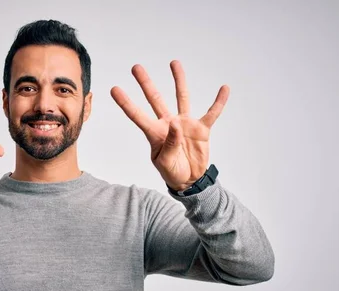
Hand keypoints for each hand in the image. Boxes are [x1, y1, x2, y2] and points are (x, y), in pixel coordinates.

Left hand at [111, 61, 228, 190]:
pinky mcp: (201, 129)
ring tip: (174, 63)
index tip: (114, 89)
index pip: (137, 115)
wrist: (189, 180)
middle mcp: (168, 124)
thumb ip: (170, 144)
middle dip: (145, 83)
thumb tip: (176, 124)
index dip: (126, 103)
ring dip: (178, 80)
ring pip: (181, 97)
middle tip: (136, 67)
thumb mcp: (165, 162)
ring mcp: (185, 124)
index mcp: (154, 133)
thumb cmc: (172, 172)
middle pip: (155, 99)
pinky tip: (224, 89)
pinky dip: (219, 102)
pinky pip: (211, 113)